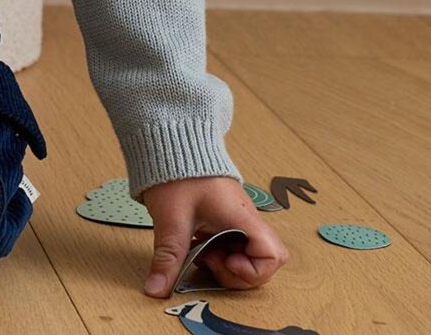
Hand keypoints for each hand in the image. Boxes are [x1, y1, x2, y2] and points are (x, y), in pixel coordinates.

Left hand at [141, 176, 288, 297]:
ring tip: (198, 251)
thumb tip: (156, 290)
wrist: (169, 139)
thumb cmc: (175, 172)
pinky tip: (196, 243)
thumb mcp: (170, 219)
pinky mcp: (224, 217)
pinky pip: (231, 243)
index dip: (253, 269)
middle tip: (208, 260)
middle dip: (237, 272)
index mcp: (240, 216)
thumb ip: (168, 258)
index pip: (274, 254)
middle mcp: (245, 218)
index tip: (225, 262)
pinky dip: (216, 251)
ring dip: (224, 262)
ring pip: (246, 254)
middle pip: (263, 261)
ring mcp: (236, 218)